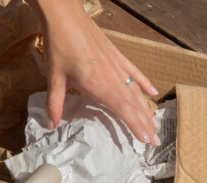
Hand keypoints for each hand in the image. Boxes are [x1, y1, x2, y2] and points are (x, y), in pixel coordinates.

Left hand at [34, 0, 159, 144]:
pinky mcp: (116, 55)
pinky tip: (152, 92)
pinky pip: (134, 72)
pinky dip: (144, 83)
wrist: (66, 18)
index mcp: (99, 84)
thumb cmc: (59, 47)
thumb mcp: (54, 78)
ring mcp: (117, 65)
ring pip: (136, 90)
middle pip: (133, 103)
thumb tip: (51, 126)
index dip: (135, 126)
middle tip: (155, 141)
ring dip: (146, 108)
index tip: (146, 140)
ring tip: (154, 123)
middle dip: (145, 122)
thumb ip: (54, 104)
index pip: (123, 110)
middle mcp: (113, 76)